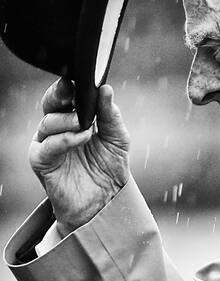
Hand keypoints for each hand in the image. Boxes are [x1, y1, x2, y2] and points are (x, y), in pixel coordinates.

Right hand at [29, 78, 129, 236]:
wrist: (105, 202)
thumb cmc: (109, 168)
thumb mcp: (117, 138)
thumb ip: (111, 115)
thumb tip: (106, 89)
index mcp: (73, 119)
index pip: (66, 96)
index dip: (71, 86)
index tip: (82, 78)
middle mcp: (56, 129)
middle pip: (50, 103)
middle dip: (60, 94)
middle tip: (72, 90)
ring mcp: (47, 145)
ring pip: (48, 122)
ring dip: (69, 120)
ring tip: (88, 126)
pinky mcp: (41, 162)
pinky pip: (47, 146)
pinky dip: (65, 139)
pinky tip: (81, 138)